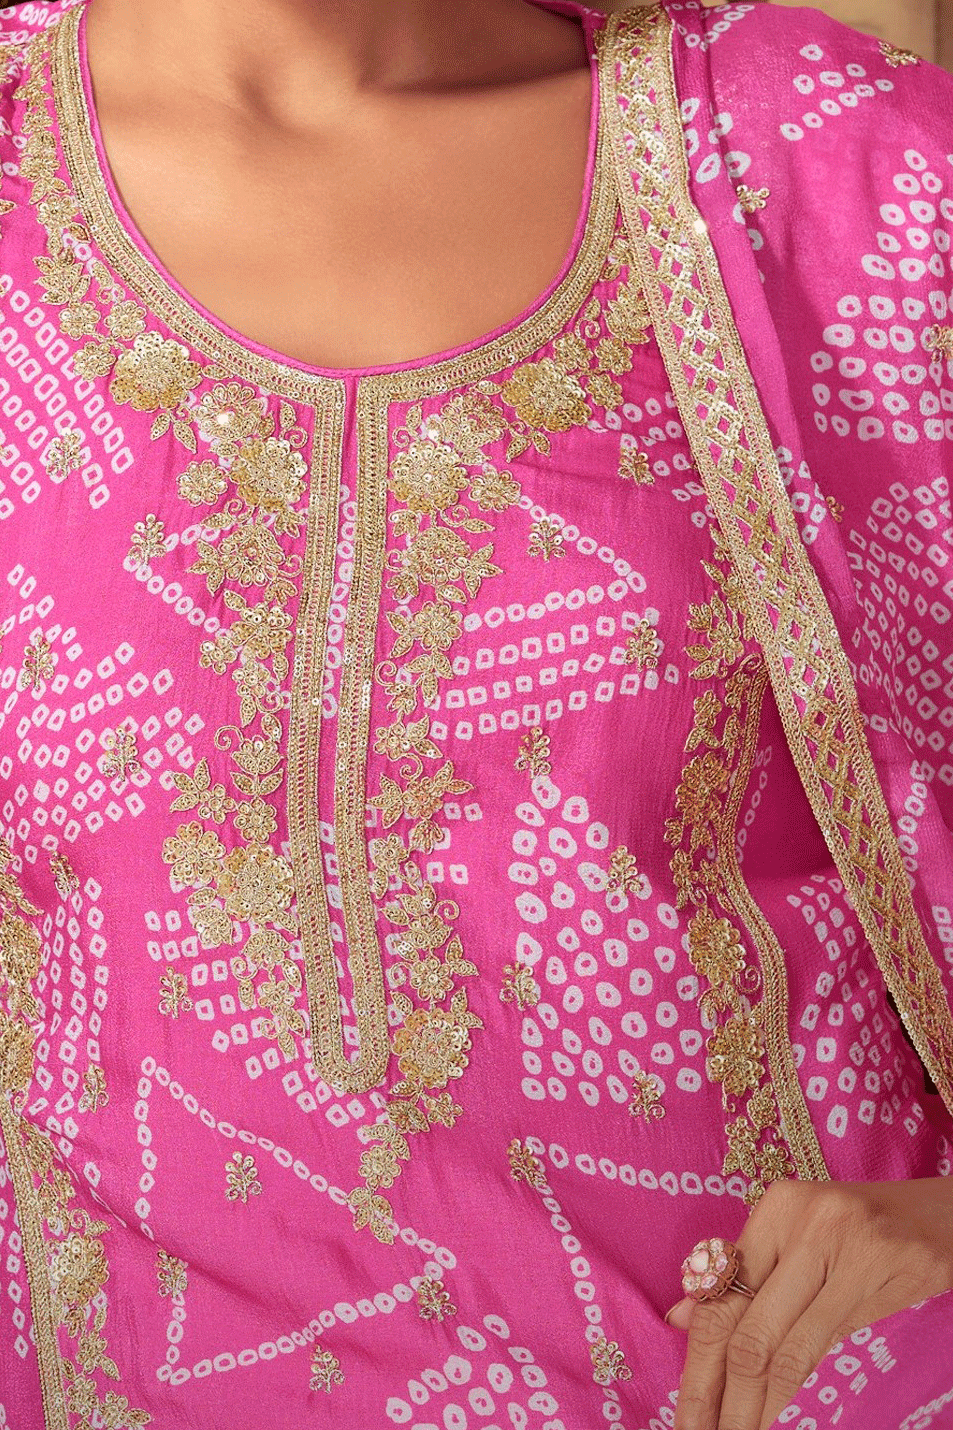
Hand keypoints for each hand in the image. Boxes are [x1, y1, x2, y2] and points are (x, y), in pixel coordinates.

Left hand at [666, 1177, 952, 1429]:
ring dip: (751, 1405)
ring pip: (780, 1346)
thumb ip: (746, 1277)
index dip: (695, 1360)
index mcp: (775, 1208)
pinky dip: (791, 1390)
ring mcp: (841, 1245)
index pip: (718, 1295)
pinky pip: (822, 1345)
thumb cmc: (865, 1233)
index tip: (682, 1409)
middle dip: (714, 1393)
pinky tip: (773, 1416)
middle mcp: (802, 1221)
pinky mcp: (878, 1270)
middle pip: (743, 1326)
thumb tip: (680, 1318)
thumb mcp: (802, 1243)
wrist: (943, 1218)